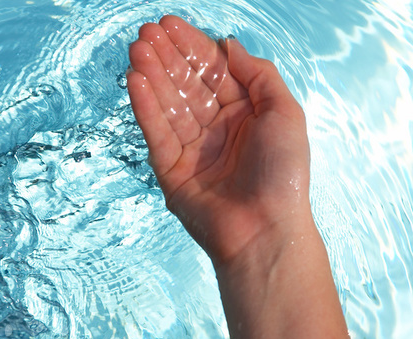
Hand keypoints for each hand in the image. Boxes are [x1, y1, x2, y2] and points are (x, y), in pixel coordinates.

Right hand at [127, 16, 310, 265]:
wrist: (266, 229)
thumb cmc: (284, 173)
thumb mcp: (285, 112)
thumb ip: (258, 74)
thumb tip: (227, 44)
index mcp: (242, 113)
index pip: (212, 72)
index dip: (191, 47)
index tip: (168, 25)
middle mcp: (215, 128)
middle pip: (185, 85)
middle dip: (166, 57)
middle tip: (145, 33)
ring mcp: (191, 149)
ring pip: (168, 105)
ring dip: (152, 76)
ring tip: (136, 50)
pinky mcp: (171, 170)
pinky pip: (157, 134)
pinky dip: (146, 108)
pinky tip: (136, 82)